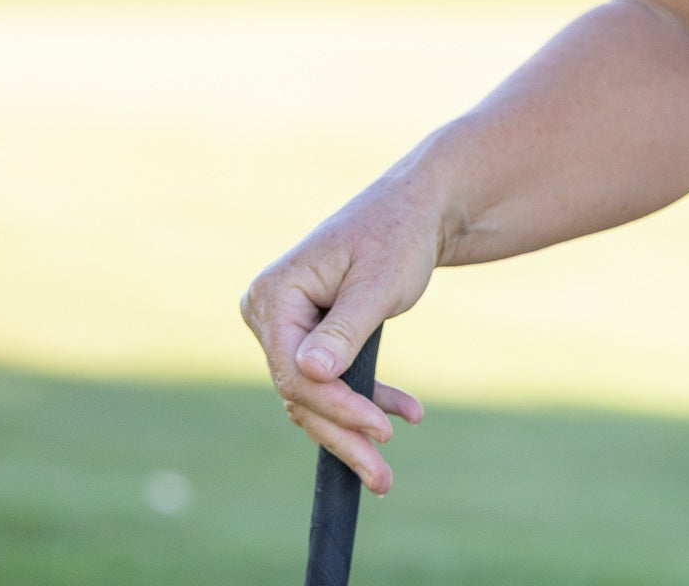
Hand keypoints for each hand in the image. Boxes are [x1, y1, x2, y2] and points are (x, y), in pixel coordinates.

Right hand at [240, 176, 440, 494]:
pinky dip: (364, 402)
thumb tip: (309, 375)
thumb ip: (345, 328)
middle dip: (343, 434)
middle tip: (383, 476)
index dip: (334, 405)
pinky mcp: (310, 339)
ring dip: (352, 431)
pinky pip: (329, 384)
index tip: (379, 430)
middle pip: (300, 392)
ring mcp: (287, 329)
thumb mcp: (378, 281)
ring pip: (313, 398)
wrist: (418, 211)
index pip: (292, 370)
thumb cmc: (398, 235)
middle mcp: (270, 314)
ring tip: (386, 472)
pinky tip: (407, 412)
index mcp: (275, 294)